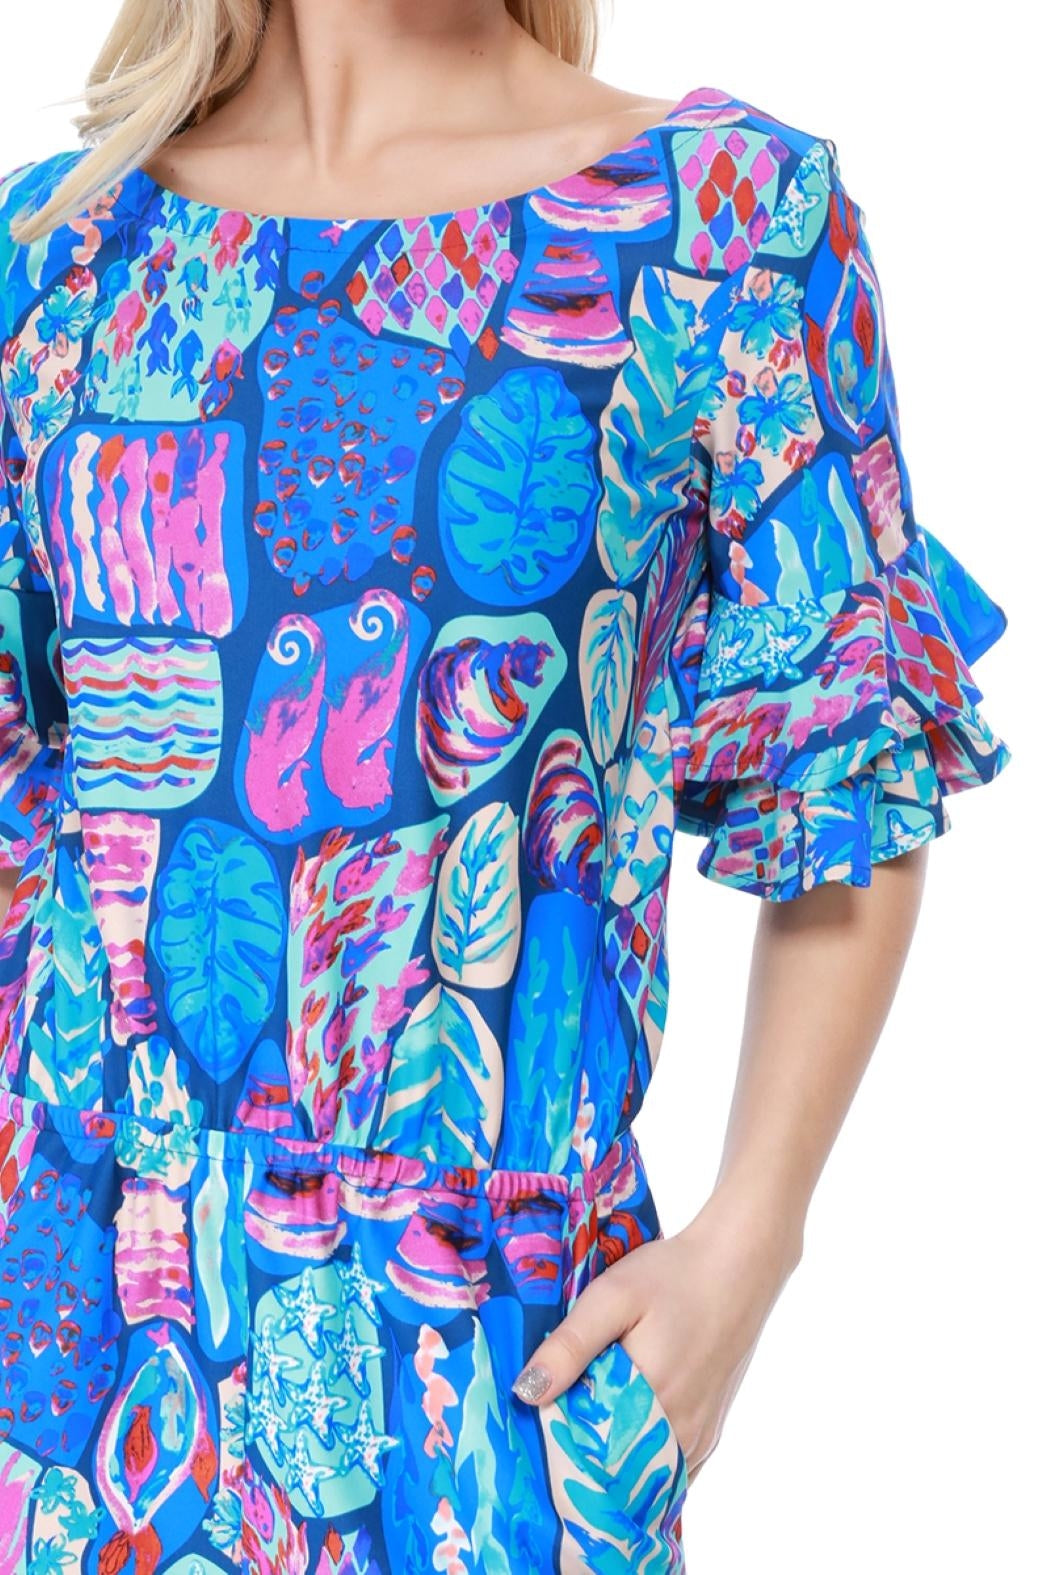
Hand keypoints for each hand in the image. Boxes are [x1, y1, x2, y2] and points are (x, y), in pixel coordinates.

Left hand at [511, 1182, 803, 1481]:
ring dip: (612, 1467)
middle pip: (617, 1473)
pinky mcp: (711, 1432)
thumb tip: (526, 1394)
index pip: (587, 1456)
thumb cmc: (673, 1275)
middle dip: (581, 1464)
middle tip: (549, 1436)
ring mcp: (700, 1437)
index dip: (555, 1451)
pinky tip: (621, 1440)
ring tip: (580, 1435)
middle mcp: (679, 1432)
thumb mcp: (612, 1297)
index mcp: (649, 1402)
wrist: (738, 1265)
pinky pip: (671, 1469)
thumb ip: (570, 1347)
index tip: (531, 1437)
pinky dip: (644, 1466)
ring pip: (645, 1477)